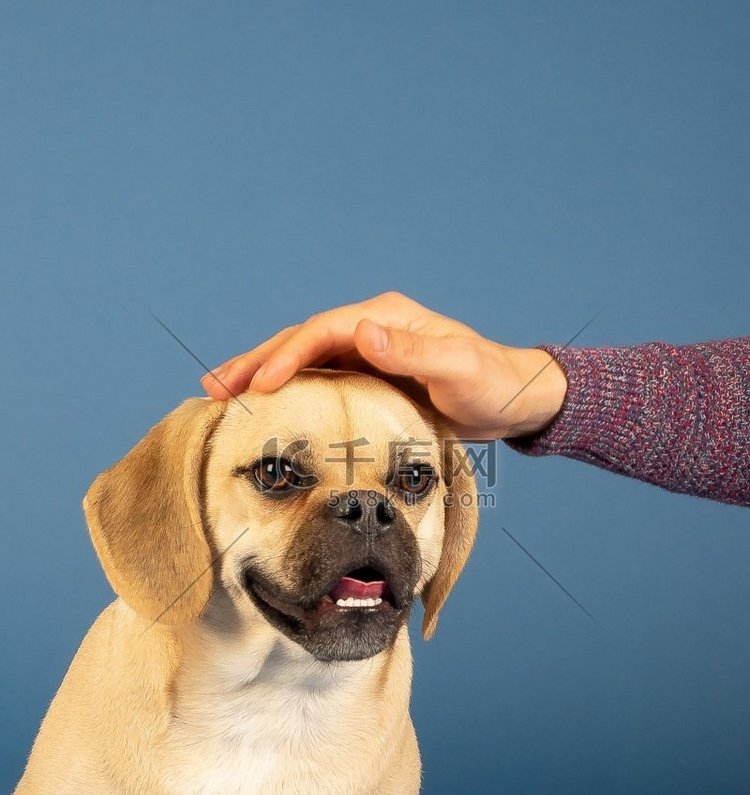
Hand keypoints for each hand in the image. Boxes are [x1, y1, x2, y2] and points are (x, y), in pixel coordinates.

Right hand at [200, 292, 567, 439]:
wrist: (513, 399)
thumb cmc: (491, 384)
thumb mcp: (458, 369)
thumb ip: (412, 352)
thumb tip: (361, 332)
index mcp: (385, 319)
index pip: (323, 331)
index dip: (287, 355)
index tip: (258, 386)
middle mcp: (369, 329)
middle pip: (300, 341)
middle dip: (255, 362)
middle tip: (212, 388)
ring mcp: (365, 352)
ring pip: (301, 360)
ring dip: (260, 375)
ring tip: (219, 395)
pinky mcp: (366, 376)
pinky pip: (317, 381)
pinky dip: (286, 391)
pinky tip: (262, 406)